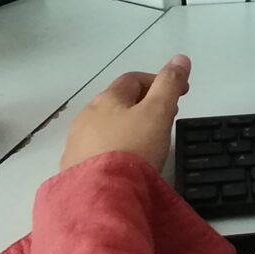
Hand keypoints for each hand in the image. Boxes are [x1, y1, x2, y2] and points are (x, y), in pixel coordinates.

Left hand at [60, 56, 190, 174]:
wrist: (101, 195)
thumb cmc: (133, 148)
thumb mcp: (158, 113)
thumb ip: (169, 85)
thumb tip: (181, 58)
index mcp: (107, 99)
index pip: (134, 79)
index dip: (159, 82)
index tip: (181, 95)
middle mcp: (86, 116)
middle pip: (117, 103)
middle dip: (143, 106)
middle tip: (166, 120)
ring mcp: (76, 143)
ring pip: (105, 127)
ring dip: (125, 129)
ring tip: (146, 145)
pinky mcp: (73, 168)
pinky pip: (96, 151)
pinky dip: (113, 150)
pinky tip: (123, 165)